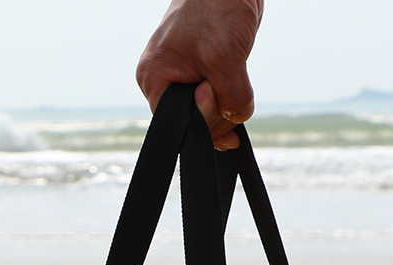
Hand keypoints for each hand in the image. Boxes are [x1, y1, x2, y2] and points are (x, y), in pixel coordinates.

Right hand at [136, 0, 263, 148]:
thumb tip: (236, 120)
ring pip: (209, 116)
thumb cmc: (215, 5)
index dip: (202, 120)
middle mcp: (164, 82)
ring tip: (232, 72)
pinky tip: (238, 88)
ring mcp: (183, 80)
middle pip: (193, 124)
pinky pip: (217, 104)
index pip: (177, 125)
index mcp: (154, 78)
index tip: (215, 89)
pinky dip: (231, 100)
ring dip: (228, 105)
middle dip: (218, 112)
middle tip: (227, 78)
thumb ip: (232, 98)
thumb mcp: (226, 57)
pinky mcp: (201, 76)